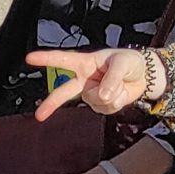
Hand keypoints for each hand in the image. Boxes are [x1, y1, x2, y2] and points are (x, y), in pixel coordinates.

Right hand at [29, 46, 154, 119]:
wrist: (144, 76)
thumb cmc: (130, 62)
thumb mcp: (122, 63)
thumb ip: (111, 78)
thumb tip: (103, 95)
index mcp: (86, 62)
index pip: (63, 60)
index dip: (46, 59)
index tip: (29, 58)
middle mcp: (85, 79)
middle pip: (64, 92)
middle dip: (51, 104)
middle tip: (39, 115)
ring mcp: (92, 93)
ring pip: (94, 101)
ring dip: (111, 95)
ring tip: (120, 84)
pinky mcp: (101, 104)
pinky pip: (105, 109)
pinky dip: (116, 103)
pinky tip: (120, 94)